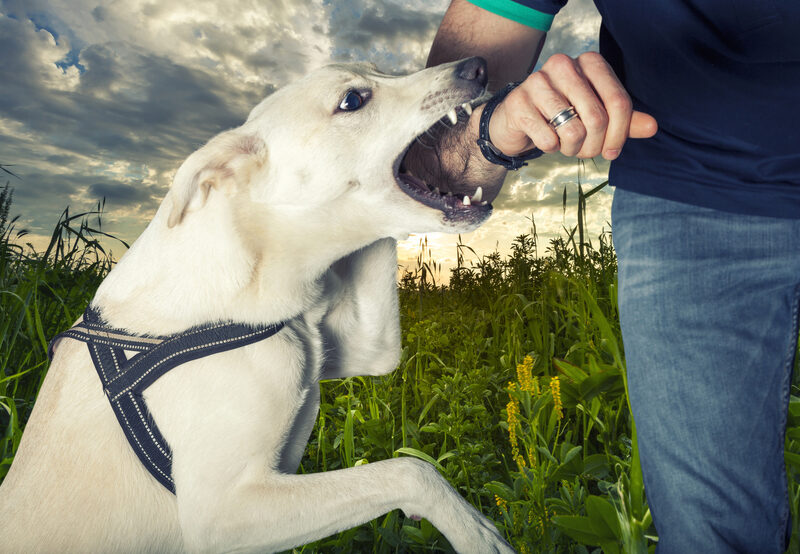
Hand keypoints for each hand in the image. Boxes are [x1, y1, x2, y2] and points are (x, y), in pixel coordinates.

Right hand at [484, 52, 657, 160]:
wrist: (517, 120)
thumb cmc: (561, 115)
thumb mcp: (597, 114)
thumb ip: (625, 119)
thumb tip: (653, 127)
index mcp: (589, 62)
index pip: (619, 102)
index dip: (620, 134)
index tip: (612, 151)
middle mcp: (563, 64)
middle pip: (598, 118)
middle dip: (594, 146)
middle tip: (585, 151)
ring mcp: (537, 82)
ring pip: (573, 131)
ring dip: (572, 149)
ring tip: (565, 144)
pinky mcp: (518, 103)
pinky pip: (548, 139)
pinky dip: (550, 148)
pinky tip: (544, 138)